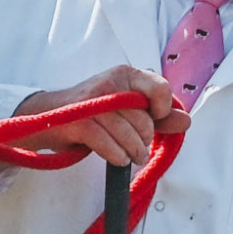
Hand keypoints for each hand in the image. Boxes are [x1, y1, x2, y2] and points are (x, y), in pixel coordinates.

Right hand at [15, 65, 189, 166]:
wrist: (46, 117)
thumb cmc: (92, 113)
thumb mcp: (126, 110)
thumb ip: (158, 116)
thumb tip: (186, 121)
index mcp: (124, 74)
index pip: (160, 88)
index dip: (164, 109)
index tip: (156, 119)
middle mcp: (109, 83)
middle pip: (144, 119)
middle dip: (145, 139)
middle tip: (137, 144)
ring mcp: (92, 103)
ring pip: (128, 134)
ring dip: (133, 152)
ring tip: (130, 156)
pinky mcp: (78, 123)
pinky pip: (109, 145)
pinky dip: (117, 156)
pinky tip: (118, 158)